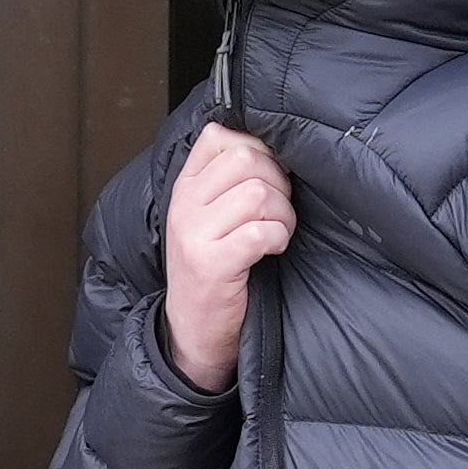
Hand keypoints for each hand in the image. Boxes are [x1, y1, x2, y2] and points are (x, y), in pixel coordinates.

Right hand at [163, 120, 295, 389]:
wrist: (193, 333)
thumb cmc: (213, 274)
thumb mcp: (209, 220)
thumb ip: (228, 183)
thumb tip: (274, 147)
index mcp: (185, 186)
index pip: (220, 135)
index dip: (258, 148)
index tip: (269, 177)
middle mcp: (185, 204)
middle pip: (246, 158)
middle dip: (278, 182)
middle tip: (280, 211)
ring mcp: (194, 234)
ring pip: (258, 193)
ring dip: (282, 214)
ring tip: (278, 233)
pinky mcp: (212, 264)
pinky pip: (260, 232)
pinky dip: (277, 238)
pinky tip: (273, 250)